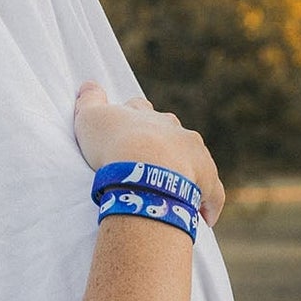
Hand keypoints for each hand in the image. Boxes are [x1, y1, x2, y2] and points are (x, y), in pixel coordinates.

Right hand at [73, 81, 224, 224]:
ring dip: (183, 169)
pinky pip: (211, 193)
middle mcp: (176, 131)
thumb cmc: (113, 145)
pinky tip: (204, 217)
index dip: (131, 118)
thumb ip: (89, 101)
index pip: (140, 110)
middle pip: (169, 131)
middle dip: (161, 141)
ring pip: (193, 158)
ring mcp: (195, 155)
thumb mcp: (90, 119)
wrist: (145, 168)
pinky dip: (208, 203)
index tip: (124, 129)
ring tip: (171, 188)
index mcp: (148, 118)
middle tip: (146, 159)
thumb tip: (88, 84)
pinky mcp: (207, 182)